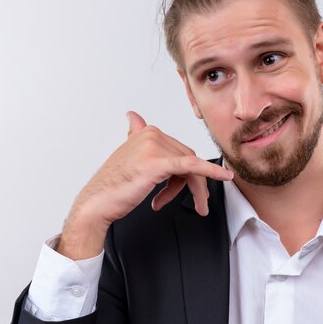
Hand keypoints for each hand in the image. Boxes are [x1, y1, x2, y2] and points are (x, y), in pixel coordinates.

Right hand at [56, 111, 233, 259]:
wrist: (97, 203)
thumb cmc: (112, 186)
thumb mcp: (127, 155)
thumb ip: (135, 135)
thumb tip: (133, 116)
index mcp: (147, 132)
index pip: (179, 151)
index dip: (184, 174)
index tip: (182, 191)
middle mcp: (152, 135)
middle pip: (188, 159)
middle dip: (192, 184)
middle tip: (197, 204)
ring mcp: (154, 147)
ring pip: (191, 167)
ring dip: (196, 189)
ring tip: (198, 207)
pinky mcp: (158, 163)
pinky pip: (192, 167)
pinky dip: (211, 172)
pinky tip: (224, 177)